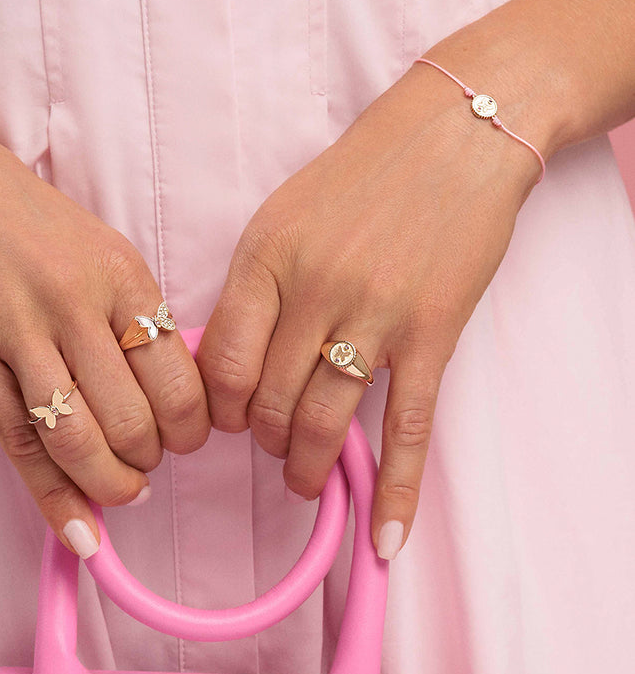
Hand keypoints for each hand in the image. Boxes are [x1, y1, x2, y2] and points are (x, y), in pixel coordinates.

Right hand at [0, 98, 210, 553]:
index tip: (185, 439)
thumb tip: (164, 389)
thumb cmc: (14, 215)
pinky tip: (78, 530)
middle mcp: (77, 304)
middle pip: (135, 418)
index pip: (181, 376)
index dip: (192, 426)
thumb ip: (129, 312)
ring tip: (118, 491)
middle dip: (149, 459)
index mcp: (122, 273)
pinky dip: (54, 497)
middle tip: (144, 464)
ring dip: (109, 484)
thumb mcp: (93, 246)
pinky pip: (20, 443)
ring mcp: (17, 331)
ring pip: (80, 439)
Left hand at [198, 61, 540, 557]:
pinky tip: (385, 536)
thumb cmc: (358, 177)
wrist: (453, 137)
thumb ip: (252, 288)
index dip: (220, 407)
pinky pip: (406, 427)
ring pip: (324, 420)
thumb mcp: (281, 218)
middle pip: (270, 400)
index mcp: (265, 258)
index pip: (224, 364)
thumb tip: (227, 364)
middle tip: (271, 446)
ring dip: (307, 465)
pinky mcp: (432, 335)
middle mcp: (314, 290)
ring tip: (304, 482)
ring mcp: (375, 315)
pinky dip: (394, 489)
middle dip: (263, 438)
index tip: (227, 419)